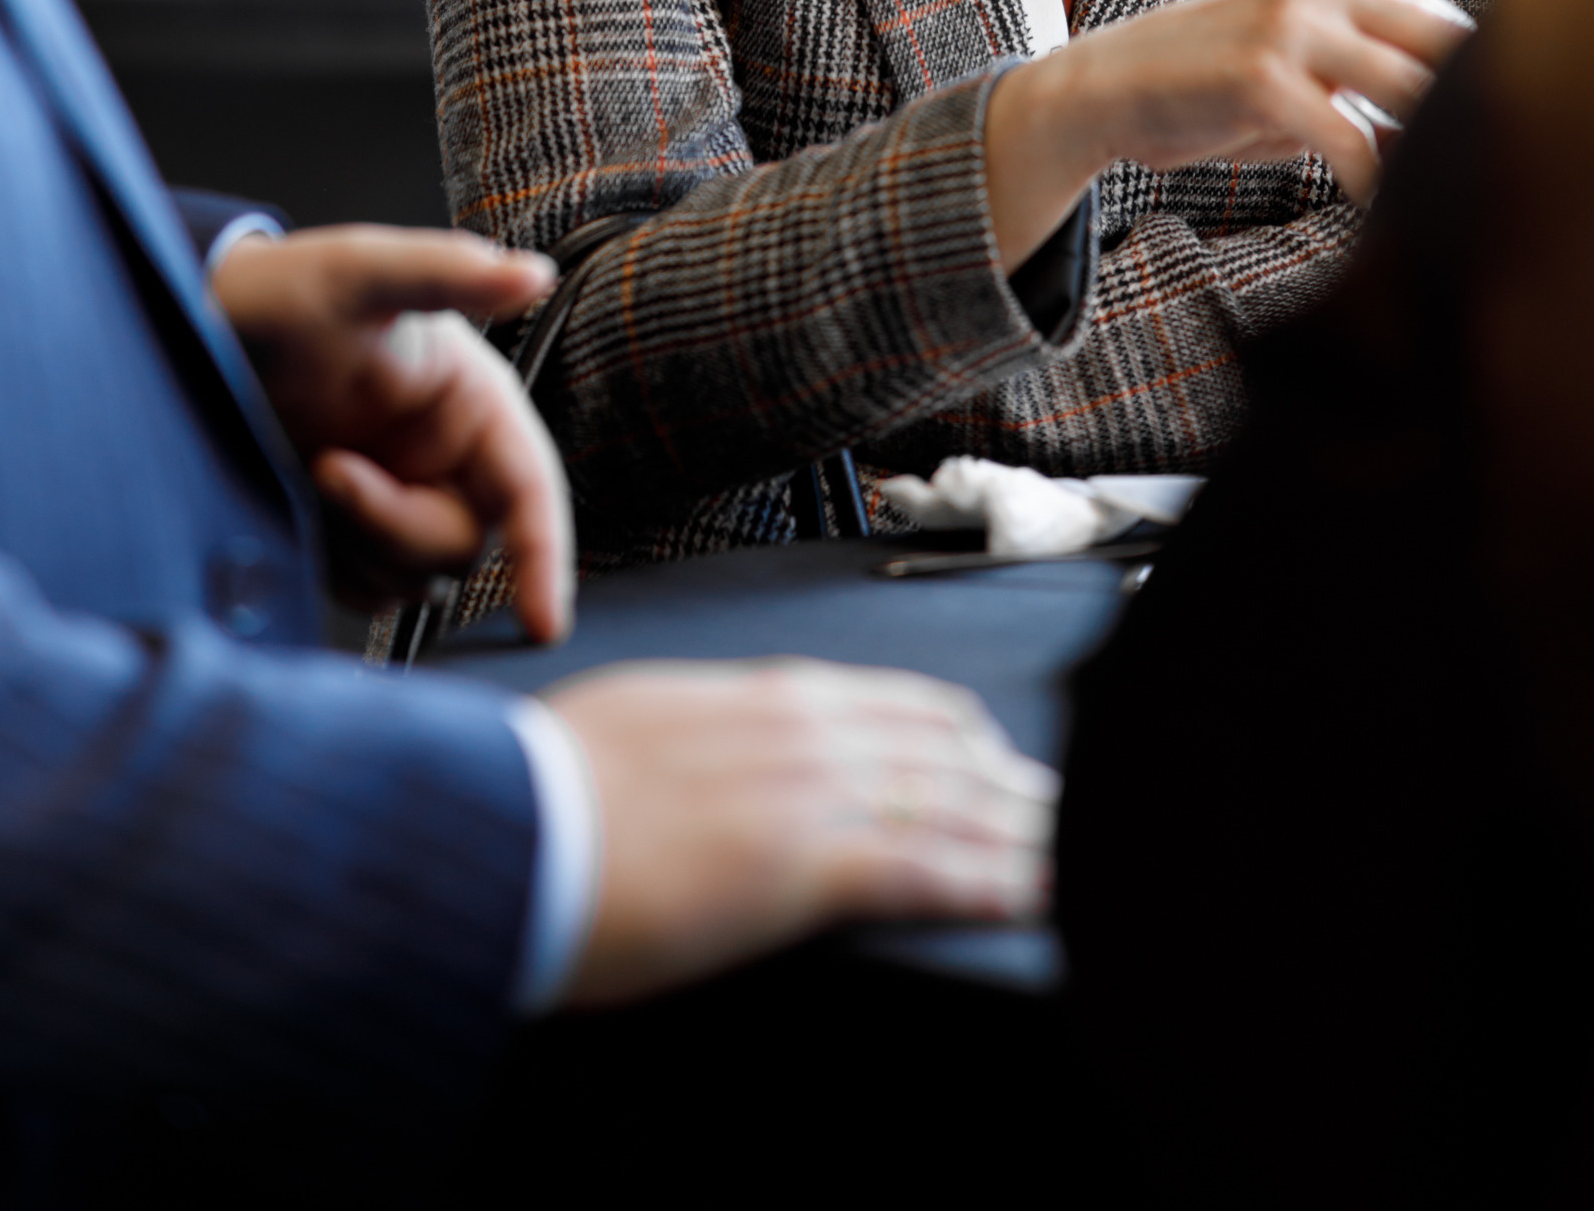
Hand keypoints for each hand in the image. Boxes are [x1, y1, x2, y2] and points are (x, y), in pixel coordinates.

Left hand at [210, 225, 572, 639]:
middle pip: (460, 544)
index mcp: (471, 400)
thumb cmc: (278, 292)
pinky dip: (332, 566)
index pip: (528, 488)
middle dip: (392, 523)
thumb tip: (535, 274)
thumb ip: (446, 273)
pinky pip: (364, 590)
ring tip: (306, 465)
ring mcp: (398, 499)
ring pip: (412, 576)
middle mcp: (445, 457)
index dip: (543, 555)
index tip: (542, 623)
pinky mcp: (350, 534)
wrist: (192, 330)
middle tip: (326, 467)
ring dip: (357, 543)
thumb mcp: (358, 273)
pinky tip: (298, 501)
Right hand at [544, 662, 1056, 1003]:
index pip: (898, 706)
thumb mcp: (641, 728)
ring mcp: (814, 795)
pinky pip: (930, 875)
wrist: (508, 822)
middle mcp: (807, 730)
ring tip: (1085, 852)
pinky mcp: (808, 868)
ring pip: (957, 808)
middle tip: (1075, 811)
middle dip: (1017, 787)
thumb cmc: (547, 788)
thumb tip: (717, 760)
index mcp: (765, 696)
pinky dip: (997, 885)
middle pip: (947, 755)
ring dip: (1028, 832)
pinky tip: (1043, 897)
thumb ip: (704, 737)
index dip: (964, 739)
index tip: (1003, 760)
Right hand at [986, 0, 1474, 267]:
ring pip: (1413, 89)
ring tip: (1445, 199)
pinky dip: (1376, 185)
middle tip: (1493, 177)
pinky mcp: (1264, 79)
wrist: (1107, 88)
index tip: (1506, 143)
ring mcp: (1293, 26)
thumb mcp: (1299, 57)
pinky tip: (1378, 213)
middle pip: (1450, 46)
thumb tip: (1459, 120)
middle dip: (1479, 111)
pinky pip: (1354, 144)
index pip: (1452, 22)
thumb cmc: (1211, 85)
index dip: (1488, 83)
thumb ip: (1370, 76)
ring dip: (1435, 148)